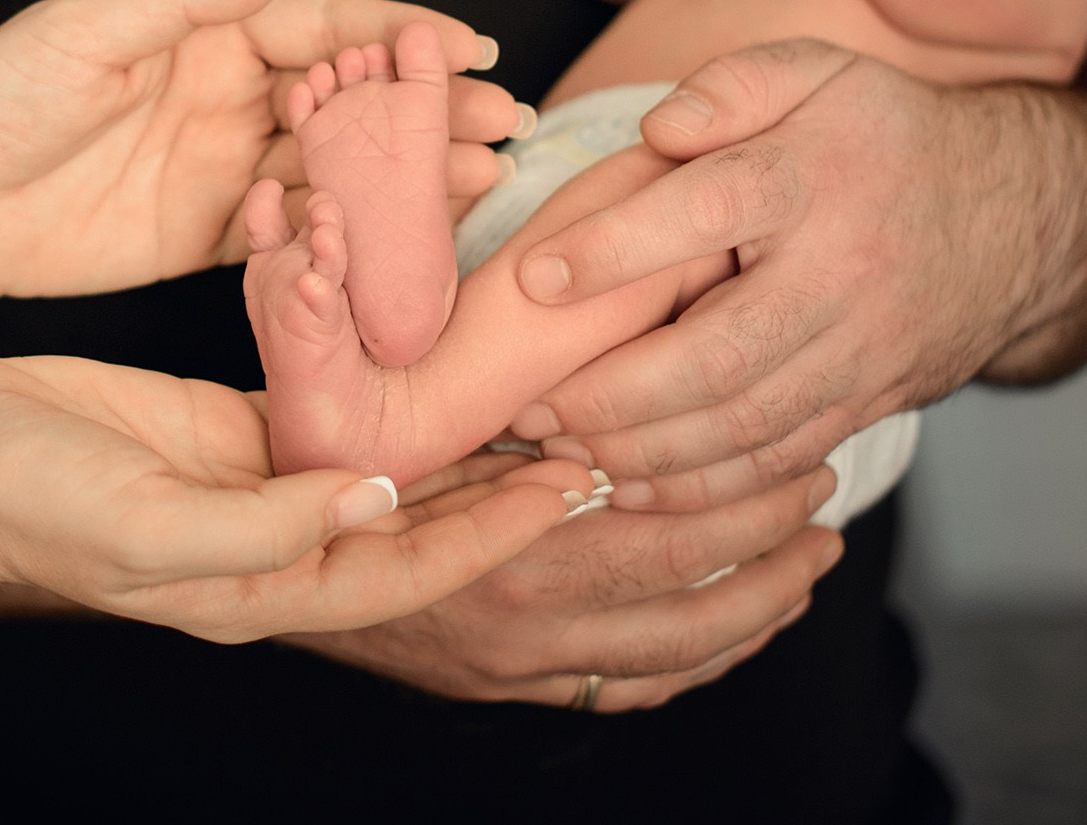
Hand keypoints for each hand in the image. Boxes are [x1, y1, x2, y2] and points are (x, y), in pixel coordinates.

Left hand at [0, 0, 519, 296]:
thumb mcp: (84, 31)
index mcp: (208, 32)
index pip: (324, 27)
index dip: (397, 34)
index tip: (467, 45)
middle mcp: (229, 96)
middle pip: (349, 101)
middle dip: (425, 108)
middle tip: (504, 123)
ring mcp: (224, 169)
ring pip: (336, 170)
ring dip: (407, 174)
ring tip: (482, 179)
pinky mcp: (208, 238)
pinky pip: (292, 236)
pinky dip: (349, 238)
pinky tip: (407, 242)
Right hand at [0, 355, 577, 642]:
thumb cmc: (34, 501)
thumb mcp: (147, 522)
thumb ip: (264, 524)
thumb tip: (375, 499)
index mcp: (265, 584)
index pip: (412, 569)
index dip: (498, 535)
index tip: (578, 490)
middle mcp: (277, 538)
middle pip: (417, 523)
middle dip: (501, 493)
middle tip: (593, 442)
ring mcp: (257, 481)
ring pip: (383, 462)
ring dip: (454, 437)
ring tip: (531, 395)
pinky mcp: (234, 425)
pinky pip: (327, 404)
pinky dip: (380, 383)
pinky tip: (428, 352)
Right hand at [286, 456, 843, 710]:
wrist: (267, 568)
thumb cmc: (345, 479)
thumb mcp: (420, 438)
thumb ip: (513, 433)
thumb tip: (618, 395)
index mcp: (511, 553)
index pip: (664, 535)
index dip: (739, 498)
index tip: (785, 452)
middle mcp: (525, 625)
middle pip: (689, 599)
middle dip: (771, 546)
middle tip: (819, 496)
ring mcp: (521, 667)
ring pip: (673, 658)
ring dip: (756, 609)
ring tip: (809, 561)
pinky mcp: (513, 687)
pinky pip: (626, 691)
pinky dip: (695, 662)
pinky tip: (734, 627)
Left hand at [508, 39, 1037, 510]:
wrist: (1015, 215)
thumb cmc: (875, 137)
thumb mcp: (815, 75)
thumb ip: (732, 86)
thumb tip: (661, 129)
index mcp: (813, 178)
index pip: (709, 211)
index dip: (618, 248)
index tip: (536, 277)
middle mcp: (840, 275)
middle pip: (720, 355)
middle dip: (613, 392)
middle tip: (528, 404)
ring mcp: (859, 352)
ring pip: (743, 425)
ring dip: (642, 451)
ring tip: (559, 448)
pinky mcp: (867, 405)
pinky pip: (778, 462)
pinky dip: (701, 489)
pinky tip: (631, 486)